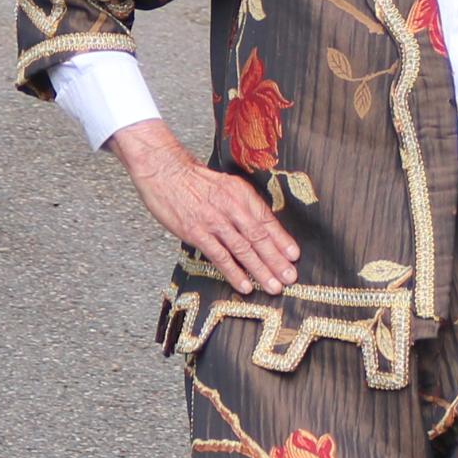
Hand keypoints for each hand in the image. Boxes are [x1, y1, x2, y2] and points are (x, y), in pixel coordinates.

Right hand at [113, 120, 297, 293]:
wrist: (164, 170)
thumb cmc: (193, 180)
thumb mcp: (225, 185)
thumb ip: (241, 204)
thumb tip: (259, 226)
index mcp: (241, 193)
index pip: (266, 220)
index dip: (282, 239)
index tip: (293, 255)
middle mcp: (231, 206)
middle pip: (259, 237)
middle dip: (277, 260)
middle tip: (290, 277)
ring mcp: (213, 220)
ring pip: (243, 249)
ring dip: (260, 270)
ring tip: (273, 286)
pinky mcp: (196, 232)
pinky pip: (220, 256)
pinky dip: (234, 273)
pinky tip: (245, 285)